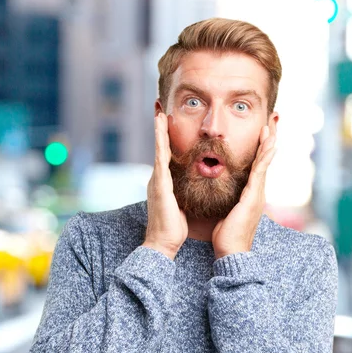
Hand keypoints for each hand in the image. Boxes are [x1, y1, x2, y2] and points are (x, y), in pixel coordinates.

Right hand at [143, 113, 187, 259]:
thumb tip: (194, 189)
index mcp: (164, 183)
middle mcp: (158, 178)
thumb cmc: (174, 229)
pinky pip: (160, 157)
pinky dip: (160, 141)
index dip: (166, 139)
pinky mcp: (159, 184)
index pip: (167, 156)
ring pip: (158, 149)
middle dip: (159, 128)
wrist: (163, 244)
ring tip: (159, 112)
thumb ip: (183, 195)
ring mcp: (157, 180)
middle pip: (160, 148)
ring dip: (158, 130)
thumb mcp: (181, 206)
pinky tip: (161, 129)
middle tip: (159, 108)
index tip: (167, 122)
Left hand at [212, 126, 276, 259]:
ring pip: (265, 162)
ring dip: (269, 142)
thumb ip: (228, 198)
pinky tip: (269, 145)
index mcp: (251, 193)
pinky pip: (260, 172)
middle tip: (274, 120)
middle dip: (270, 139)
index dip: (261, 147)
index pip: (257, 164)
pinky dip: (265, 157)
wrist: (231, 251)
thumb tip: (222, 190)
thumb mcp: (227, 210)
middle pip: (265, 159)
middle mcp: (257, 191)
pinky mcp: (253, 197)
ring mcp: (257, 194)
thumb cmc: (227, 234)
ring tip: (272, 125)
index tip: (263, 130)